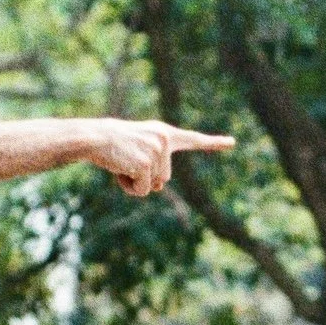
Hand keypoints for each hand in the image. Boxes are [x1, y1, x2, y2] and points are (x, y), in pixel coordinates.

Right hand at [86, 119, 235, 195]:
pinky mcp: (146, 164)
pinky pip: (142, 191)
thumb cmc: (111, 144)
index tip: (232, 142)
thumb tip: (158, 187)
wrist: (93, 137)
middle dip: (145, 177)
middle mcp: (164, 139)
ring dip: (135, 182)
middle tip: (126, 160)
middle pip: (164, 178)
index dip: (213, 142)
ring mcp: (157, 151)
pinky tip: (119, 170)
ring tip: (121, 163)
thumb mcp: (137, 150)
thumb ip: (154, 164)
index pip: (193, 139)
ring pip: (153, 186)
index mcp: (164, 133)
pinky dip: (129, 188)